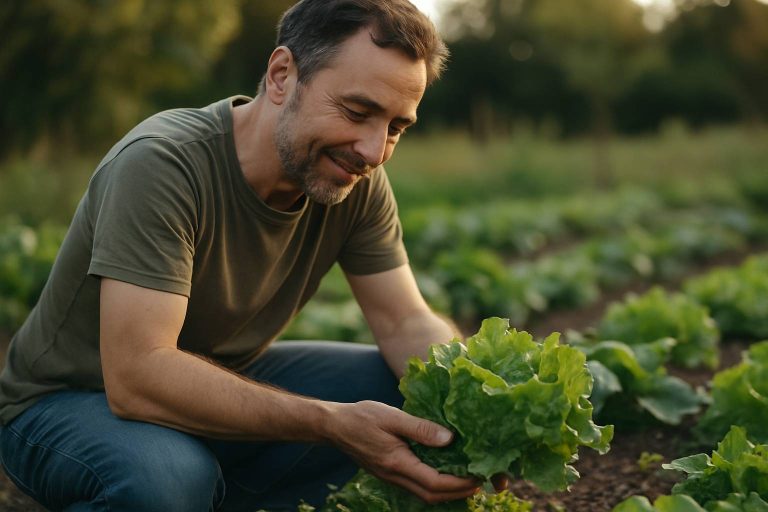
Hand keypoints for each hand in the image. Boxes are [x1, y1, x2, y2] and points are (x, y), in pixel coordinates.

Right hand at [328, 400, 479, 503]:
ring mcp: (391, 477)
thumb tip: (450, 439)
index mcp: (396, 462)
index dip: (459, 483)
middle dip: (458, 492)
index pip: (434, 483)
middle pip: (431, 495)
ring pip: (424, 494)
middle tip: (480, 481)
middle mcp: (394, 476)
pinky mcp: (390, 473)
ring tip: (468, 479)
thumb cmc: (361, 417)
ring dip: (448, 491)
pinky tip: (445, 473)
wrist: (334, 426)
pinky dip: (435, 484)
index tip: (478, 476)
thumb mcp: (392, 416)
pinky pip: (417, 486)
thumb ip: (420, 428)